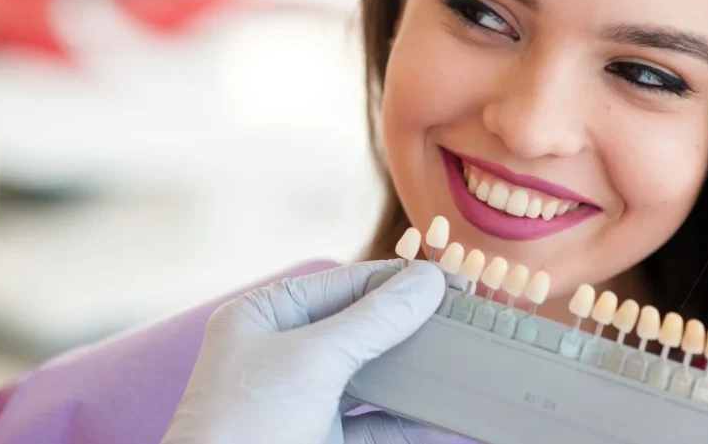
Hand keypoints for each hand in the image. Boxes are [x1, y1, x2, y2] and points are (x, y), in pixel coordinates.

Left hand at [159, 259, 456, 443]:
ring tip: (462, 362)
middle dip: (412, 329)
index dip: (398, 280)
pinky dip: (411, 423)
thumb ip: (374, 320)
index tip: (450, 280)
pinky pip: (376, 424)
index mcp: (264, 317)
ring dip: (416, 376)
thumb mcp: (314, 360)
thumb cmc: (243, 427)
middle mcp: (281, 353)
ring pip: (373, 378)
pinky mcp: (319, 440)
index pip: (344, 284)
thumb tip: (427, 281)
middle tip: (464, 319)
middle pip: (362, 329)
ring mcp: (301, 400)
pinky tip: (447, 419)